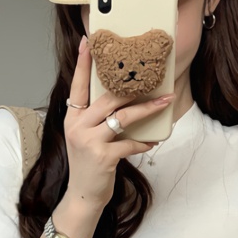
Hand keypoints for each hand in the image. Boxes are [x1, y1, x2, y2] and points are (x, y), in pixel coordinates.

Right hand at [63, 35, 174, 209]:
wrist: (83, 195)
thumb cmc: (89, 165)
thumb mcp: (85, 139)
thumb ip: (96, 120)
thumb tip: (122, 103)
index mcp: (72, 119)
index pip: (77, 86)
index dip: (83, 64)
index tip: (89, 42)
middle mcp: (78, 127)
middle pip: (107, 98)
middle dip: (132, 87)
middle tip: (151, 76)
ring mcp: (90, 142)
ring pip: (122, 117)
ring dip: (147, 109)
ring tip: (165, 102)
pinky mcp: (104, 156)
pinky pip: (130, 142)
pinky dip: (143, 142)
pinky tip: (152, 141)